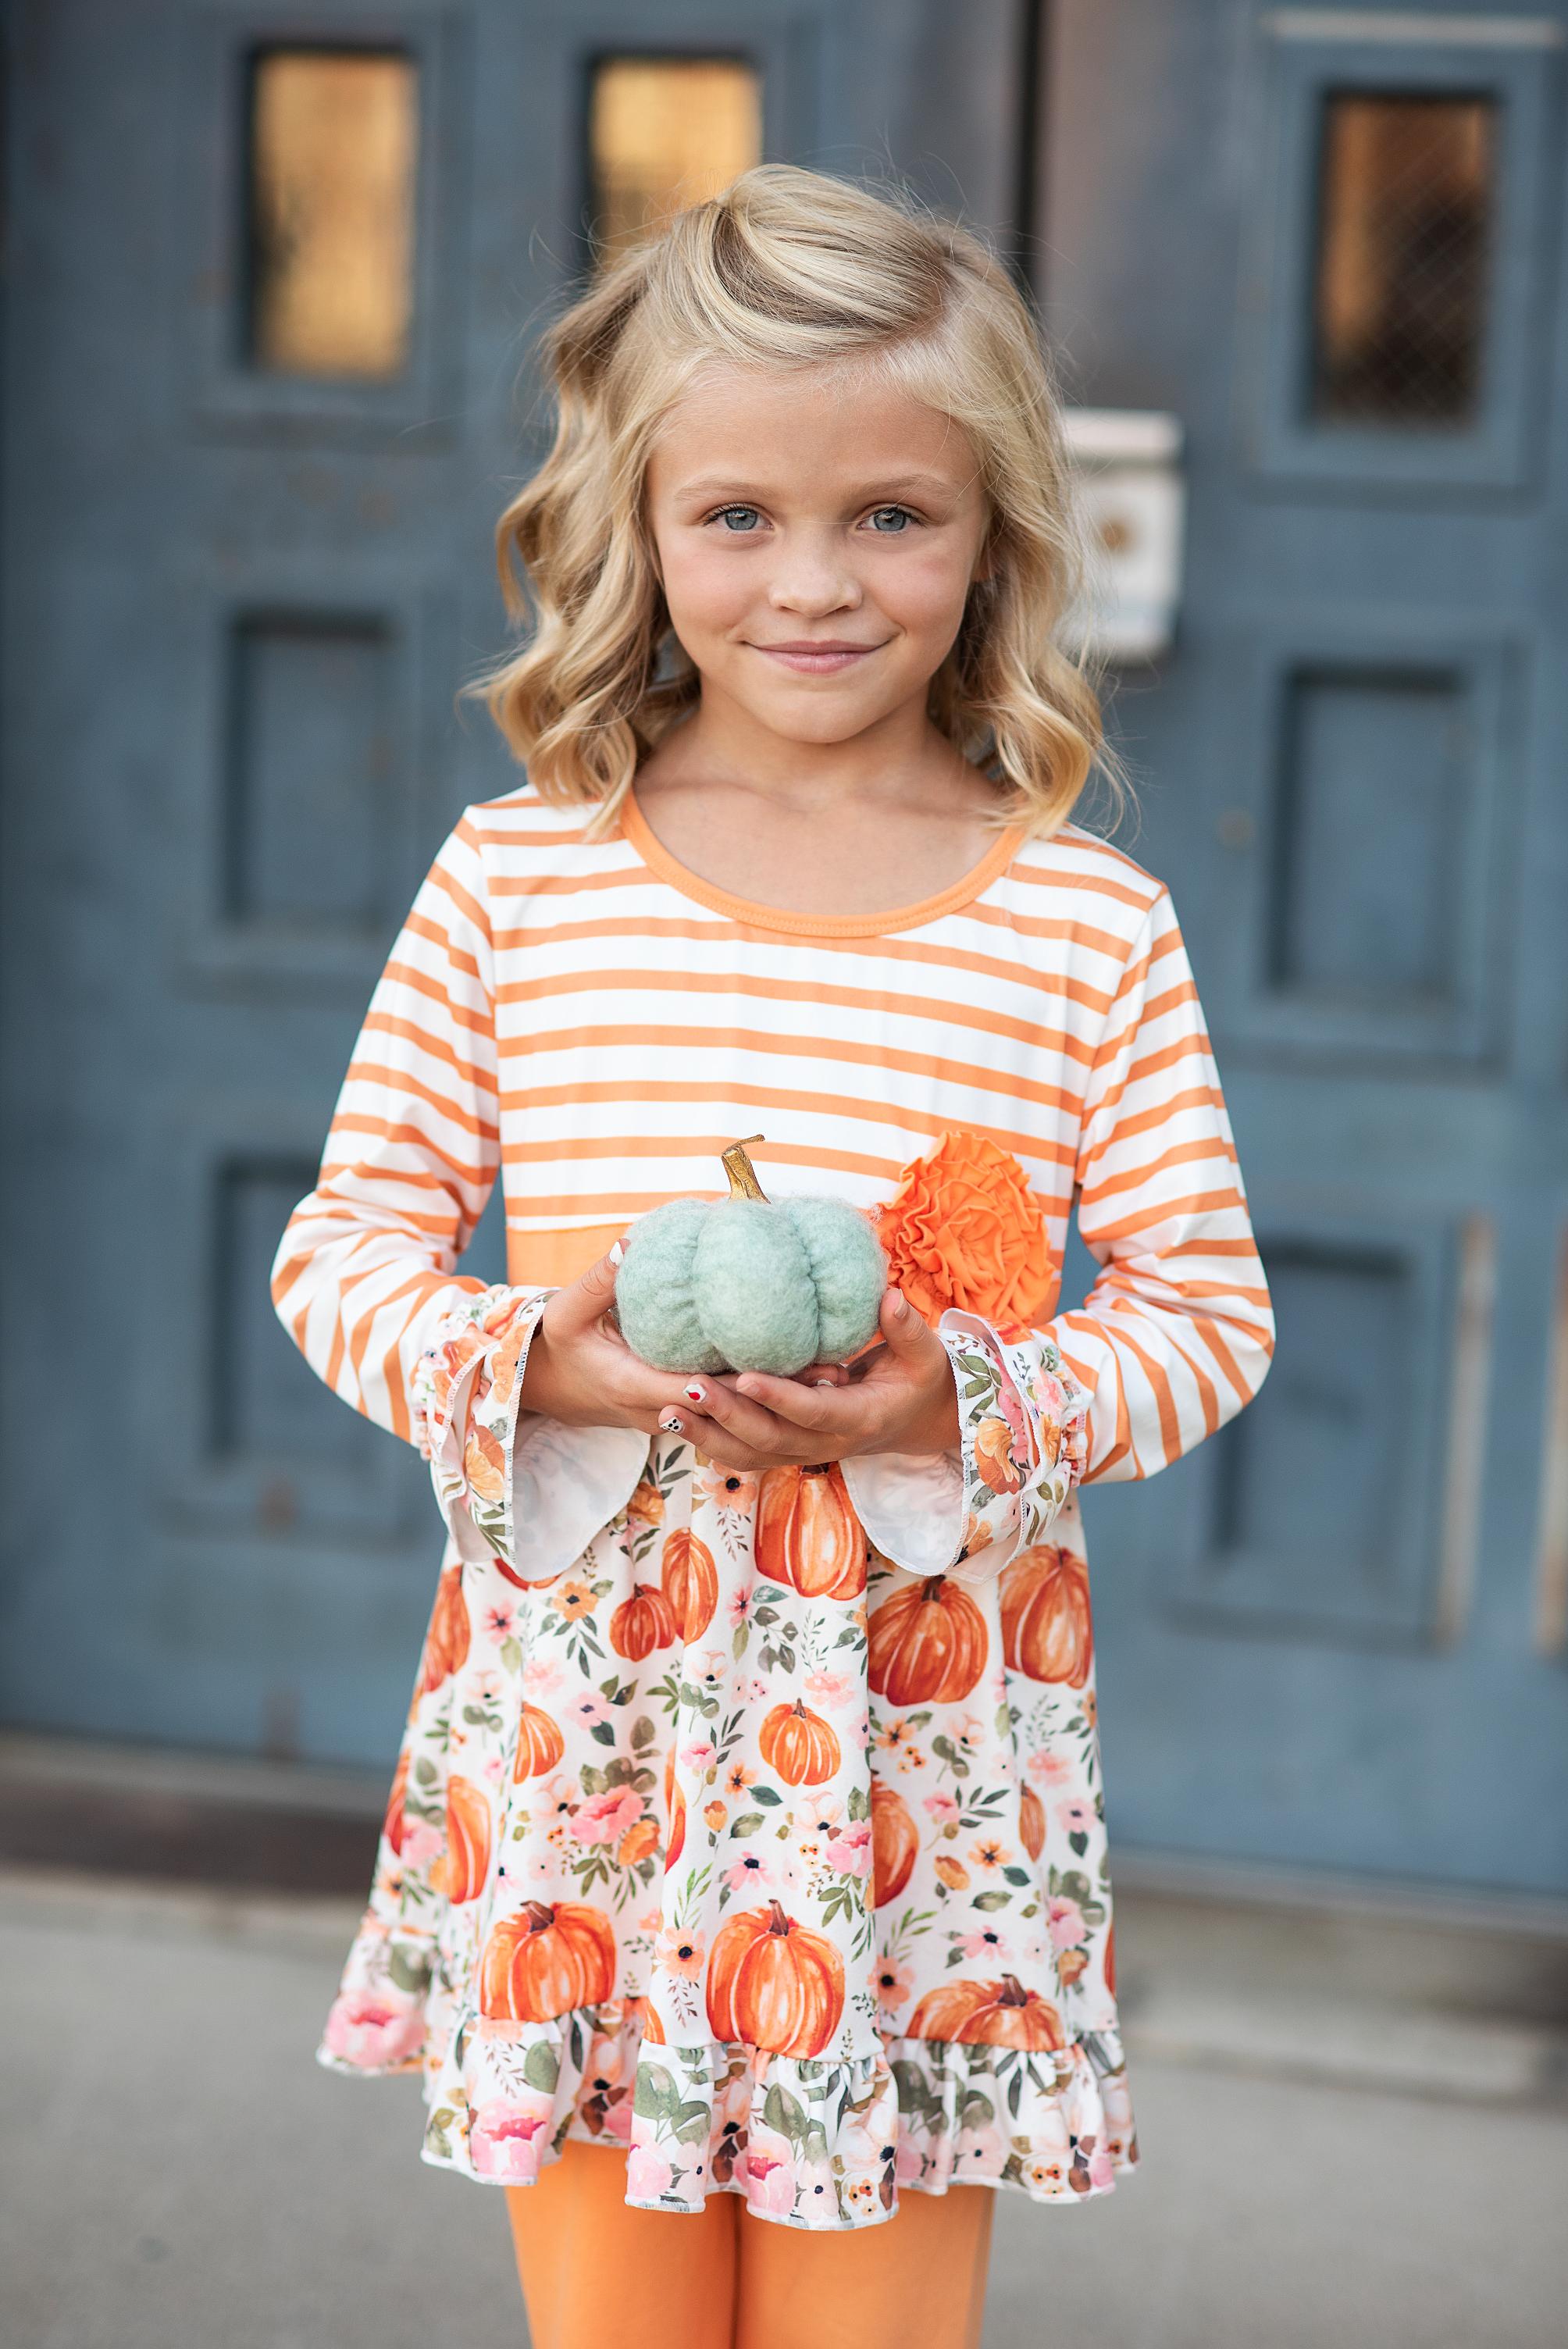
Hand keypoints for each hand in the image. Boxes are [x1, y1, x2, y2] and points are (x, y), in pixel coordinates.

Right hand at [516, 1248, 849, 1440]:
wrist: (556, 1388)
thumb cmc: (561, 1346)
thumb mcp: (566, 1313)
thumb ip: (598, 1282)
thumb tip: (631, 1244)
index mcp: (633, 1386)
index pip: (691, 1392)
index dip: (733, 1385)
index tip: (773, 1366)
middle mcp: (663, 1410)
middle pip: (729, 1409)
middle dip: (777, 1395)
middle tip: (830, 1373)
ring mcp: (679, 1416)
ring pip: (737, 1411)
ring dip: (782, 1398)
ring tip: (835, 1374)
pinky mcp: (691, 1411)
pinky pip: (732, 1404)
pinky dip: (766, 1391)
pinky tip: (808, 1369)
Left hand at [660, 1285, 960, 1472]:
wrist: (918, 1422)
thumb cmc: (920, 1380)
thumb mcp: (925, 1355)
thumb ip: (907, 1328)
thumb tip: (889, 1297)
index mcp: (860, 1418)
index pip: (814, 1411)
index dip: (780, 1397)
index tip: (745, 1376)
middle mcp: (827, 1442)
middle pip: (769, 1438)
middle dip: (726, 1415)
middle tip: (687, 1385)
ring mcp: (804, 1451)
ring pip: (749, 1454)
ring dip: (707, 1435)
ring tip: (667, 1411)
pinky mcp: (787, 1450)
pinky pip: (744, 1454)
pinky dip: (710, 1441)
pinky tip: (676, 1420)